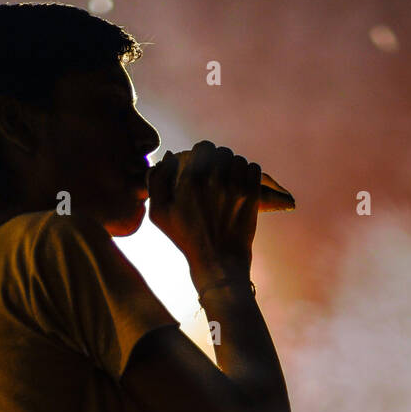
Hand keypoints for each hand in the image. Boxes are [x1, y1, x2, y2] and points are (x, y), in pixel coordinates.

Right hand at [147, 141, 260, 286]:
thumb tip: (168, 156)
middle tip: (217, 177)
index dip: (203, 155)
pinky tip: (242, 185)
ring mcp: (235, 187)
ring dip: (234, 168)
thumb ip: (157, 181)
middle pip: (222, 152)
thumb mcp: (159, 214)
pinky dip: (249, 174)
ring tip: (230, 182)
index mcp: (191, 180)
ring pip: (239, 160)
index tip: (203, 169)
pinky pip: (254, 169)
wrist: (218, 263)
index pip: (203, 147)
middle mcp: (214, 179)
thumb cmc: (186, 239)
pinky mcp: (252, 196)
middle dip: (219, 162)